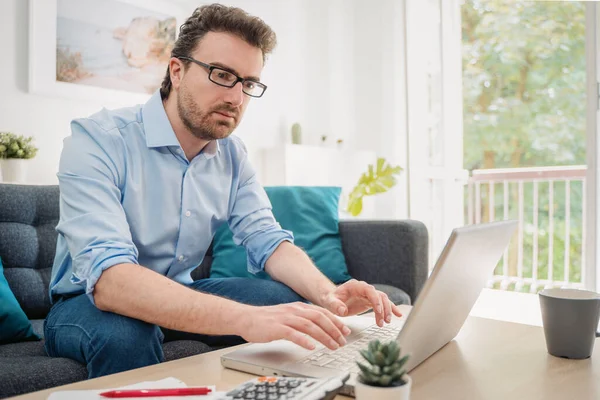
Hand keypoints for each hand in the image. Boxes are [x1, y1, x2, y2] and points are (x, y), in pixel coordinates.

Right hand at [237, 302, 351, 350]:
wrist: (247, 318)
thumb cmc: (268, 319)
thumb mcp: (289, 314)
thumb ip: (303, 318)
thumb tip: (319, 326)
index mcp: (299, 307)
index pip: (322, 312)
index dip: (336, 321)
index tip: (346, 330)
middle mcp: (295, 311)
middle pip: (319, 318)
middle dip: (334, 330)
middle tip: (342, 341)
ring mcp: (286, 318)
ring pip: (309, 326)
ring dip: (324, 336)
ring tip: (332, 346)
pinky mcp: (277, 328)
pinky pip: (292, 334)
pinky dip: (303, 340)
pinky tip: (311, 347)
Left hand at [320, 279, 402, 326]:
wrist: (332, 299)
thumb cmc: (331, 299)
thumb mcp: (329, 302)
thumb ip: (335, 305)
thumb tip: (342, 310)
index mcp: (355, 286)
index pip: (369, 290)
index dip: (375, 299)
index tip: (378, 310)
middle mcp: (364, 289)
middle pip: (379, 296)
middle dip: (383, 308)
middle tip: (383, 321)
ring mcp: (369, 295)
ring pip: (383, 300)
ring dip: (387, 311)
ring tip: (386, 322)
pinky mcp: (371, 301)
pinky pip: (384, 304)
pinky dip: (391, 309)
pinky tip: (398, 315)